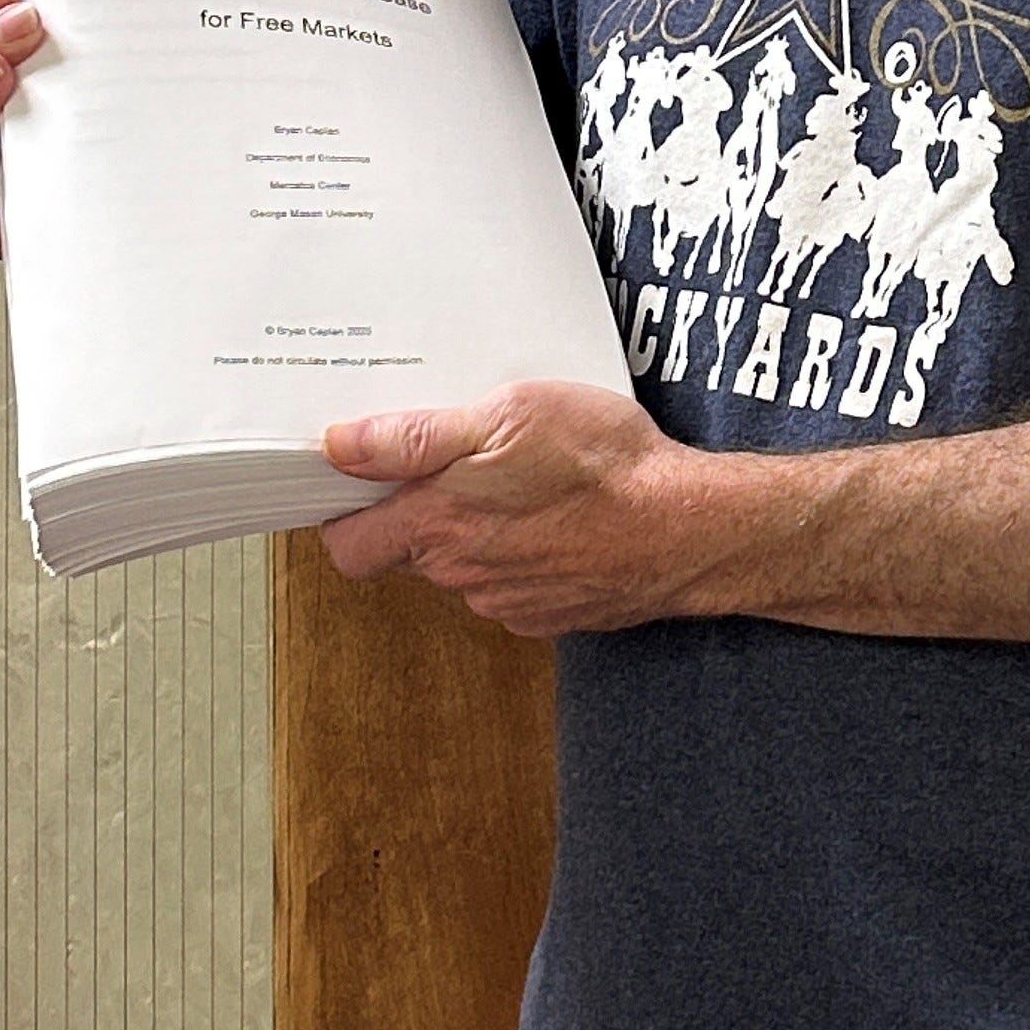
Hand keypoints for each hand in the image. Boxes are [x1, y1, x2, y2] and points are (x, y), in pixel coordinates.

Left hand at [319, 382, 706, 633]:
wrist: (688, 527)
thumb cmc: (604, 466)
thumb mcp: (507, 416)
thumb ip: (415, 438)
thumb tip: (341, 446)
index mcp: (438, 524)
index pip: (348, 545)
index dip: (344, 512)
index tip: (357, 479)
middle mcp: (462, 574)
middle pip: (405, 551)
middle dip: (416, 510)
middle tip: (454, 460)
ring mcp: (505, 601)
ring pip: (460, 566)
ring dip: (475, 530)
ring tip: (520, 482)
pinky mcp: (547, 614)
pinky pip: (509, 583)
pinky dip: (520, 553)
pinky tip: (555, 517)